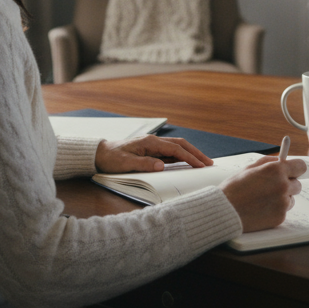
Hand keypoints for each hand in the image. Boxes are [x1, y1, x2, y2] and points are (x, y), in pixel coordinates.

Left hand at [94, 135, 212, 172]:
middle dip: (196, 153)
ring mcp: (153, 145)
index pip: (175, 149)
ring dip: (191, 154)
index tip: (201, 165)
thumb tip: (162, 166)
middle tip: (209, 162)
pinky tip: (187, 163)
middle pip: (180, 145)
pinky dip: (182, 157)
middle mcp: (153, 141)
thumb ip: (143, 164)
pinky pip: (170, 153)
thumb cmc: (110, 159)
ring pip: (177, 148)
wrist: (99, 154)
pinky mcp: (151, 151)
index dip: (190, 157)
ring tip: (203, 162)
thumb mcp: (124, 164)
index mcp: (149, 143)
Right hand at [219, 156, 307, 231]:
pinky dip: (275, 210)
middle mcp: (283, 185)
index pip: (301, 166)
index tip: (292, 171)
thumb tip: (280, 160)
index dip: (295, 168)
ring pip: (291, 198)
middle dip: (288, 184)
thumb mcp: (249, 168)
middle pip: (298, 184)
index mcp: (276, 170)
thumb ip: (268, 162)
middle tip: (273, 187)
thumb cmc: (234, 188)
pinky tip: (261, 209)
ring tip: (263, 199)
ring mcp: (282, 203)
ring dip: (282, 198)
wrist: (224, 211)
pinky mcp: (280, 217)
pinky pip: (283, 211)